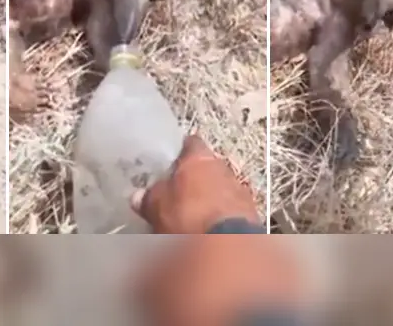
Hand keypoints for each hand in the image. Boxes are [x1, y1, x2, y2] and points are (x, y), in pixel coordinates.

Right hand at [130, 134, 258, 233]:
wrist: (228, 247)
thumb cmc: (188, 216)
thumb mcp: (158, 207)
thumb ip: (150, 198)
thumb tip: (139, 196)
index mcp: (200, 159)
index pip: (191, 144)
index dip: (182, 151)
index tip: (174, 160)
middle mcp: (224, 168)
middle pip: (209, 167)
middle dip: (198, 178)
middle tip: (181, 193)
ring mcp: (241, 191)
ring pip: (223, 189)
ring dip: (212, 198)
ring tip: (197, 216)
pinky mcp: (253, 215)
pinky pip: (233, 211)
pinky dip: (223, 217)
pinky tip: (213, 231)